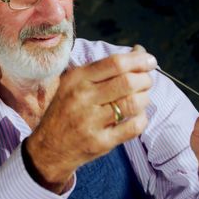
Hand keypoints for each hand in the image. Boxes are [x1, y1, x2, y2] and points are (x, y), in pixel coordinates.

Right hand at [25, 45, 156, 192]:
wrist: (48, 147)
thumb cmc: (66, 110)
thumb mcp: (75, 83)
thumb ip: (105, 68)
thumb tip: (139, 51)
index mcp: (77, 79)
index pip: (115, 63)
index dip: (139, 60)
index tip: (149, 61)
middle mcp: (83, 97)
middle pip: (128, 82)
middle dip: (146, 79)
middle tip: (146, 82)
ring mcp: (91, 121)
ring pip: (134, 103)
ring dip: (145, 98)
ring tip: (141, 98)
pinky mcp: (101, 142)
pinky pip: (134, 127)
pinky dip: (142, 118)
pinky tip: (136, 116)